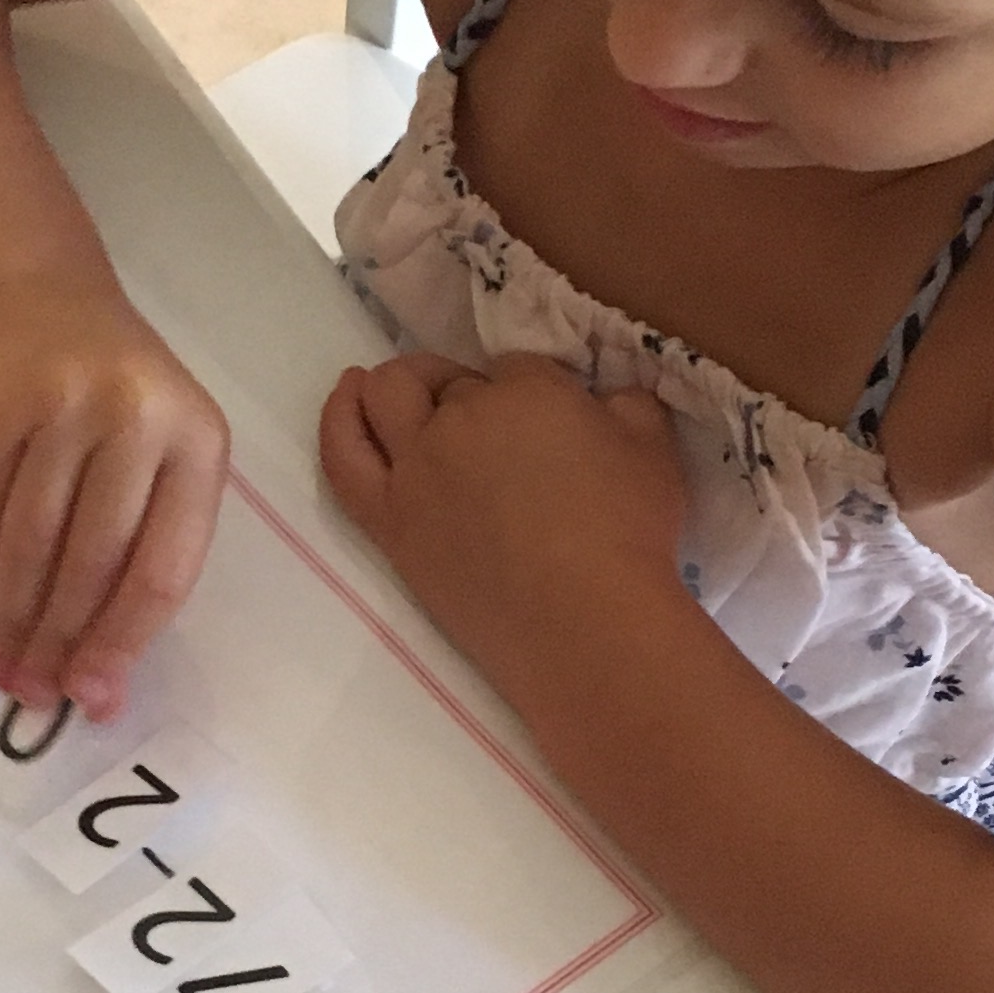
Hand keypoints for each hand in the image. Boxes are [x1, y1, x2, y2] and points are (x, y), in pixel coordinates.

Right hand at [0, 274, 228, 723]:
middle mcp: (134, 418)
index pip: (164, 565)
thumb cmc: (119, 395)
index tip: (96, 697)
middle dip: (64, 642)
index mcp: (197, 439)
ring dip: (17, 621)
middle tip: (40, 698)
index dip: (126, 641)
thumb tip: (103, 670)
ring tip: (8, 673)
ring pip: (33, 543)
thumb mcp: (165, 450)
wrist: (38, 296)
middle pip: (94, 561)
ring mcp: (58, 408)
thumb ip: (148, 546)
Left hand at [317, 349, 686, 686]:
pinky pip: (345, 457)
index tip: (545, 429)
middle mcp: (461, 418)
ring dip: (394, 386)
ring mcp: (418, 468)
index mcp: (527, 390)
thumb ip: (629, 407)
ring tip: (393, 391)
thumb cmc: (629, 536)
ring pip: (385, 399)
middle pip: (447, 382)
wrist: (586, 622)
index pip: (515, 369)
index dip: (529, 393)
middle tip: (489, 427)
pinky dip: (338, 420)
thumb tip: (606, 401)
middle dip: (462, 387)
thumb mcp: (655, 449)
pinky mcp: (390, 519)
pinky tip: (346, 400)